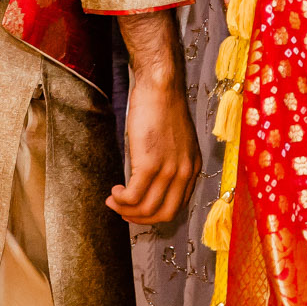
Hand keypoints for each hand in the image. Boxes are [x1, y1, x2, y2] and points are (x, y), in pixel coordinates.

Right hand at [109, 66, 198, 225]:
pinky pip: (133, 196)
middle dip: (141, 219)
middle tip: (124, 212)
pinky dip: (121, 200)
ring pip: (147, 209)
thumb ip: (168, 162)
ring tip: (114, 201)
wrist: (160, 86)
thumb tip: (147, 180)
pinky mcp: (149, 164)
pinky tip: (114, 191)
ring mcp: (168, 170)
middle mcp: (184, 172)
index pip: (178, 205)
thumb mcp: (174, 141)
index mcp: (192, 167)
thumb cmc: (163, 107)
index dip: (155, 213)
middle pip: (165, 214)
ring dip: (126, 211)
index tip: (139, 209)